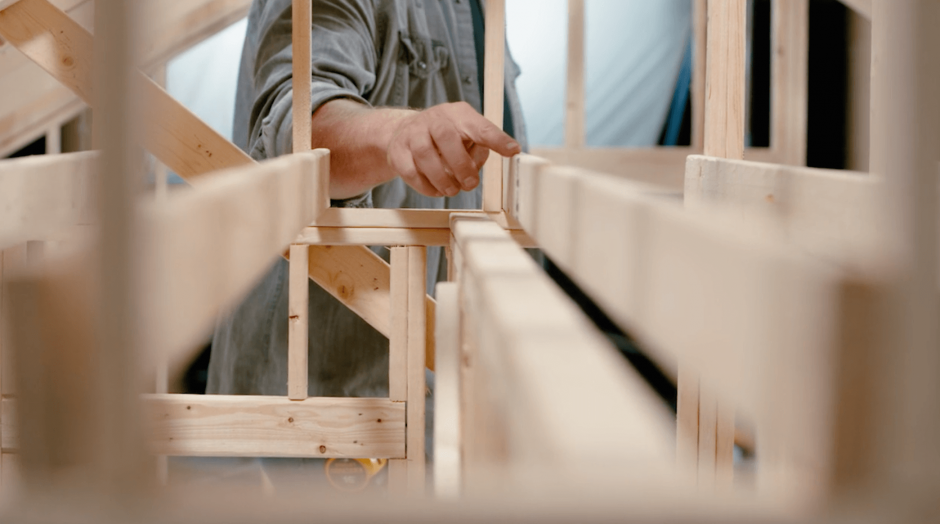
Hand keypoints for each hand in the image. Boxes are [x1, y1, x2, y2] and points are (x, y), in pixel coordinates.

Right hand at [386, 102, 520, 196]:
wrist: (405, 132)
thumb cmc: (446, 137)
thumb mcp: (466, 135)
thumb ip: (480, 148)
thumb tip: (483, 164)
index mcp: (459, 114)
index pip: (480, 126)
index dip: (497, 139)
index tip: (512, 150)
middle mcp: (435, 119)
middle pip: (447, 138)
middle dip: (461, 165)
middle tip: (470, 184)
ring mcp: (413, 133)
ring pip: (425, 155)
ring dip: (442, 179)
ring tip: (452, 190)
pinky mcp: (397, 151)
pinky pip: (410, 172)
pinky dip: (426, 186)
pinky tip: (436, 189)